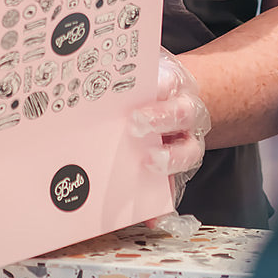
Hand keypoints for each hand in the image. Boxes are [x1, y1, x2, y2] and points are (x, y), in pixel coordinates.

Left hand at [130, 51, 211, 206]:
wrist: (170, 101)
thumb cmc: (143, 88)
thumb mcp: (136, 73)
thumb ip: (121, 73)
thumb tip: (90, 62)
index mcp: (174, 85)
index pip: (171, 80)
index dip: (162, 84)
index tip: (151, 87)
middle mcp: (185, 113)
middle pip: (181, 113)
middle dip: (161, 118)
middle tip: (136, 123)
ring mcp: (185, 141)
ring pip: (187, 151)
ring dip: (170, 159)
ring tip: (149, 163)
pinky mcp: (177, 170)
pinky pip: (173, 188)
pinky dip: (163, 203)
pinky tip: (152, 216)